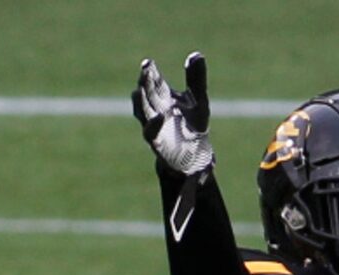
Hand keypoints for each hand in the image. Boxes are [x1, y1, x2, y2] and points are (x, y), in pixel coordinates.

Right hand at [132, 52, 213, 176]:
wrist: (194, 156)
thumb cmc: (192, 125)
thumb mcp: (199, 101)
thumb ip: (196, 80)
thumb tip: (197, 54)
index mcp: (163, 97)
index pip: (154, 81)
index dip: (150, 72)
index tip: (149, 63)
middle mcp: (154, 108)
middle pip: (146, 93)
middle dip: (144, 81)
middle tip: (145, 69)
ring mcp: (153, 126)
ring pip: (141, 111)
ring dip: (140, 100)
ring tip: (140, 89)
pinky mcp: (156, 143)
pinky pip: (150, 133)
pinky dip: (153, 124)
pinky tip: (159, 116)